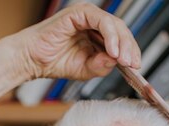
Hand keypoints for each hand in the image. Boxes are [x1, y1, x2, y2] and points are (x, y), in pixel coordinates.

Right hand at [12, 3, 140, 79]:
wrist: (32, 60)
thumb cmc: (55, 62)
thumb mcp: (86, 70)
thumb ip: (103, 66)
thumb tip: (118, 61)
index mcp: (97, 34)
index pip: (121, 40)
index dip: (131, 52)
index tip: (137, 67)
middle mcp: (94, 23)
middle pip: (121, 31)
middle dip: (130, 48)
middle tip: (133, 65)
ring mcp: (87, 16)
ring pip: (114, 25)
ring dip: (122, 43)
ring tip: (123, 60)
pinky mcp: (79, 13)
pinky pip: (101, 21)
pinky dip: (110, 36)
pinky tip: (112, 51)